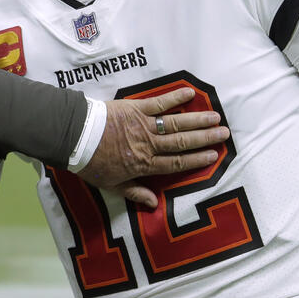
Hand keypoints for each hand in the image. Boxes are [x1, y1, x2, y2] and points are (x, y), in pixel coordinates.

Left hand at [77, 87, 227, 208]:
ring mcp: (143, 126)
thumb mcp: (110, 185)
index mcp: (144, 165)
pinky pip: (159, 103)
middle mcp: (149, 145)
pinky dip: (175, 98)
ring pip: (176, 124)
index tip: (214, 155)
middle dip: (205, 138)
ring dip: (197, 120)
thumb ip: (134, 193)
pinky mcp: (135, 109)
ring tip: (216, 118)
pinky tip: (190, 94)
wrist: (74, 138)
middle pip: (183, 142)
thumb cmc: (90, 162)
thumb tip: (154, 203)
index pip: (177, 163)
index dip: (197, 159)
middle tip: (224, 134)